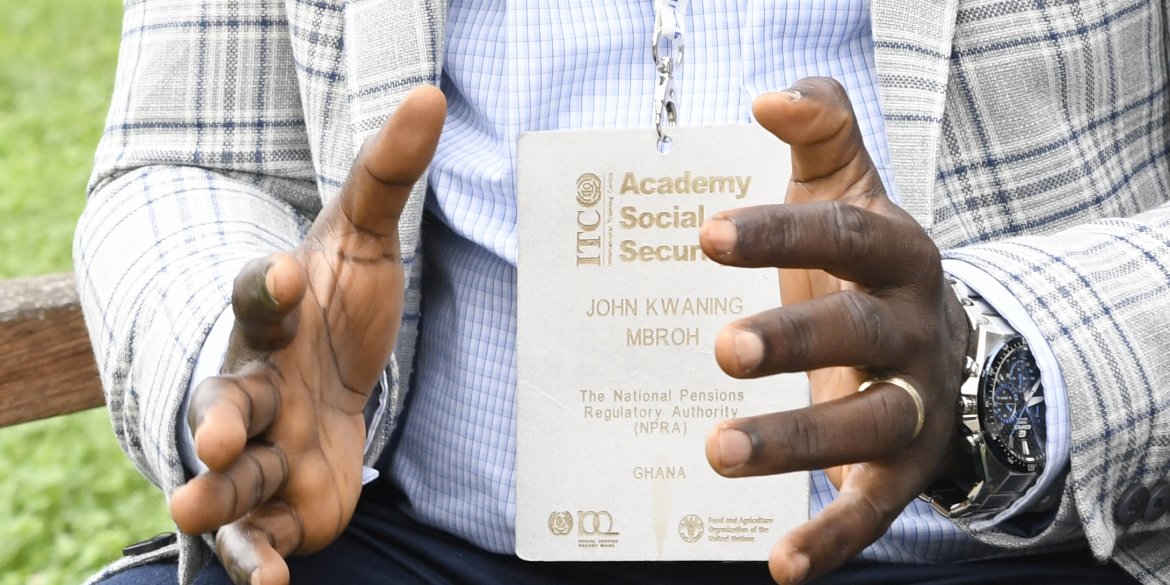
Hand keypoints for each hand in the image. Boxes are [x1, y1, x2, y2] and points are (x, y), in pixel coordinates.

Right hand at [168, 86, 445, 584]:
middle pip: (225, 399)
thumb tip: (432, 95)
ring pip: (228, 476)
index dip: (267, 284)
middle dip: (216, 416)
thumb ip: (387, 174)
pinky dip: (259, 561)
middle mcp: (253, 386)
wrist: (330, 377)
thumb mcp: (366, 239)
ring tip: (196, 504)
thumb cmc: (339, 305)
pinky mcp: (283, 504)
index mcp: (273, 319)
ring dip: (214, 494)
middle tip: (212, 431)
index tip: (286, 269)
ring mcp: (262, 451)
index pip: (261, 297)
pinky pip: (260, 536)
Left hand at [699, 78, 970, 583]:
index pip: (842, 237)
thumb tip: (769, 97)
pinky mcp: (902, 469)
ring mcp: (913, 406)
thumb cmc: (866, 261)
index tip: (705, 234)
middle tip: (722, 346)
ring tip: (719, 451)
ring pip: (866, 428)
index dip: (779, 232)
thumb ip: (820, 126)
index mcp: (899, 255)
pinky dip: (832, 538)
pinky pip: (873, 509)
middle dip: (793, 339)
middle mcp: (913, 332)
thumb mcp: (850, 182)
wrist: (942, 344)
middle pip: (857, 334)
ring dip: (796, 442)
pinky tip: (779, 565)